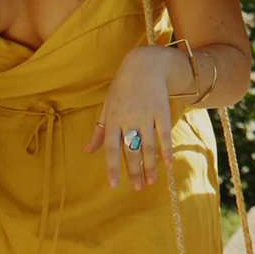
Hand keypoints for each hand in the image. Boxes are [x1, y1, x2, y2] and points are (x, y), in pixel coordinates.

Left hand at [84, 45, 180, 188]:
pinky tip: (167, 163)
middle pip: (131, 150)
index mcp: (113, 119)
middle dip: (134, 171)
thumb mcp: (107, 106)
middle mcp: (128, 119)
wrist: (144, 64)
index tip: (114, 185)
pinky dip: (166, 149)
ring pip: (148, 145)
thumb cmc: (122, 88)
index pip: (111, 149)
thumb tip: (87, 151)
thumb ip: (99, 130)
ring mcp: (146, 115)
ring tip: (149, 182)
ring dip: (149, 165)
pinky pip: (164, 134)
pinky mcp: (162, 110)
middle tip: (136, 188)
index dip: (112, 168)